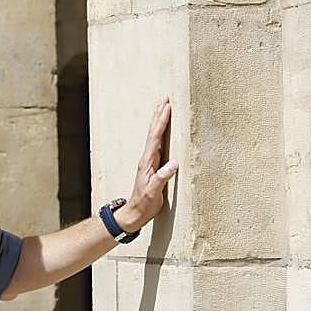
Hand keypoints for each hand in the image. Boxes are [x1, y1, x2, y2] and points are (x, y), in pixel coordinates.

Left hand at [120, 96, 178, 231]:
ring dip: (158, 120)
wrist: (135, 212)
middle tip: (164, 98)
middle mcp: (147, 157)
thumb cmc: (145, 203)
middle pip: (153, 131)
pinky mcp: (153, 164)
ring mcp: (149, 160)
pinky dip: (161, 132)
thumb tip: (174, 164)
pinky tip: (163, 129)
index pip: (156, 137)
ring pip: (154, 135)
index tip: (167, 106)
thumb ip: (163, 177)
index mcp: (148, 161)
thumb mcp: (154, 191)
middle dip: (159, 114)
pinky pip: (158, 143)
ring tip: (163, 106)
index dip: (162, 121)